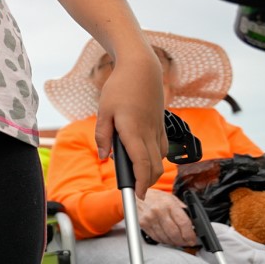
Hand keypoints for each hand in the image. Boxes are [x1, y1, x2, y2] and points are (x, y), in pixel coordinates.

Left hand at [95, 48, 166, 198]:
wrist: (141, 69)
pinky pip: (161, 148)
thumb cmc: (120, 87)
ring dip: (151, 171)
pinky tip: (145, 158)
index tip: (136, 196)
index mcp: (133, 130)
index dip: (140, 183)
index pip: (140, 164)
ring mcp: (157, 129)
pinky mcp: (161, 125)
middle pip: (153, 167)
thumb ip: (103, 135)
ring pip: (159, 159)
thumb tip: (104, 157)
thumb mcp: (104, 110)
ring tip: (138, 176)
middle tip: (134, 191)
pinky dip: (155, 158)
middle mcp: (149, 132)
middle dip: (146, 183)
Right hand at [137, 189, 197, 246]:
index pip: (183, 223)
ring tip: (177, 240)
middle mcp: (159, 211)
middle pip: (175, 233)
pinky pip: (157, 238)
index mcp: (168, 203)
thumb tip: (193, 222)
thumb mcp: (171, 198)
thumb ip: (182, 209)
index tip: (193, 239)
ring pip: (166, 238)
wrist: (136, 195)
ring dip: (174, 242)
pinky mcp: (143, 224)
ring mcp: (150, 218)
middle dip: (183, 241)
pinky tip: (167, 238)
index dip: (190, 234)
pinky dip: (164, 240)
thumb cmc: (154, 197)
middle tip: (187, 242)